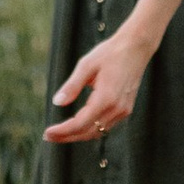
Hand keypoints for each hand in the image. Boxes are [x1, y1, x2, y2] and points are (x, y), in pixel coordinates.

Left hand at [43, 28, 153, 144]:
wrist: (136, 47)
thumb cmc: (110, 53)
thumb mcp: (86, 65)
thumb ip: (72, 86)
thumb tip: (56, 102)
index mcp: (106, 98)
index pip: (80, 123)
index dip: (63, 131)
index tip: (47, 133)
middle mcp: (116, 109)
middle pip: (88, 132)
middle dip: (68, 136)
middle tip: (49, 136)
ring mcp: (123, 110)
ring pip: (98, 132)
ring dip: (79, 135)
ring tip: (60, 133)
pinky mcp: (126, 109)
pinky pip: (106, 125)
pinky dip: (91, 128)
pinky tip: (79, 124)